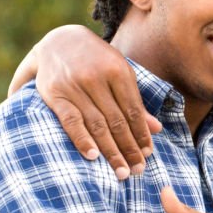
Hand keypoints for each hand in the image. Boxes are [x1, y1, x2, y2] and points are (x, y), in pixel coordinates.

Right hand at [7, 25, 161, 179]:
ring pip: (97, 124)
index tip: (148, 154)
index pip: (133, 110)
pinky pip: (71, 121)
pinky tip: (92, 157)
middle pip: (117, 121)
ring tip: (121, 171)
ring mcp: (75, 86)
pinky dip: (82, 139)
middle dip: (129, 148)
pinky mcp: (56, 94)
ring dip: (111, 151)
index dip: (142, 134)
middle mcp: (97, 78)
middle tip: (138, 170)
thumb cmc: (96, 61)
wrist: (58, 41)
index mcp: (117, 70)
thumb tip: (156, 129)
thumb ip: (135, 101)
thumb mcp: (119, 72)